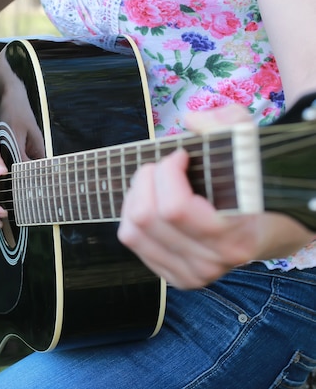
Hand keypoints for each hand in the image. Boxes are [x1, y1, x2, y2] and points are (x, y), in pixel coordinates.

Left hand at [117, 106, 312, 288]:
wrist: (267, 231)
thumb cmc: (254, 186)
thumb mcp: (250, 147)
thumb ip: (228, 126)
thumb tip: (192, 121)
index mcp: (234, 235)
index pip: (174, 208)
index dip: (167, 172)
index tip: (180, 155)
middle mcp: (210, 261)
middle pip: (146, 217)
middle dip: (146, 179)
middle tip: (161, 165)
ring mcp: (190, 273)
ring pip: (132, 231)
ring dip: (135, 197)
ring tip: (153, 181)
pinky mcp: (174, 277)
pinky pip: (132, 240)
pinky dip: (132, 215)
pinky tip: (152, 202)